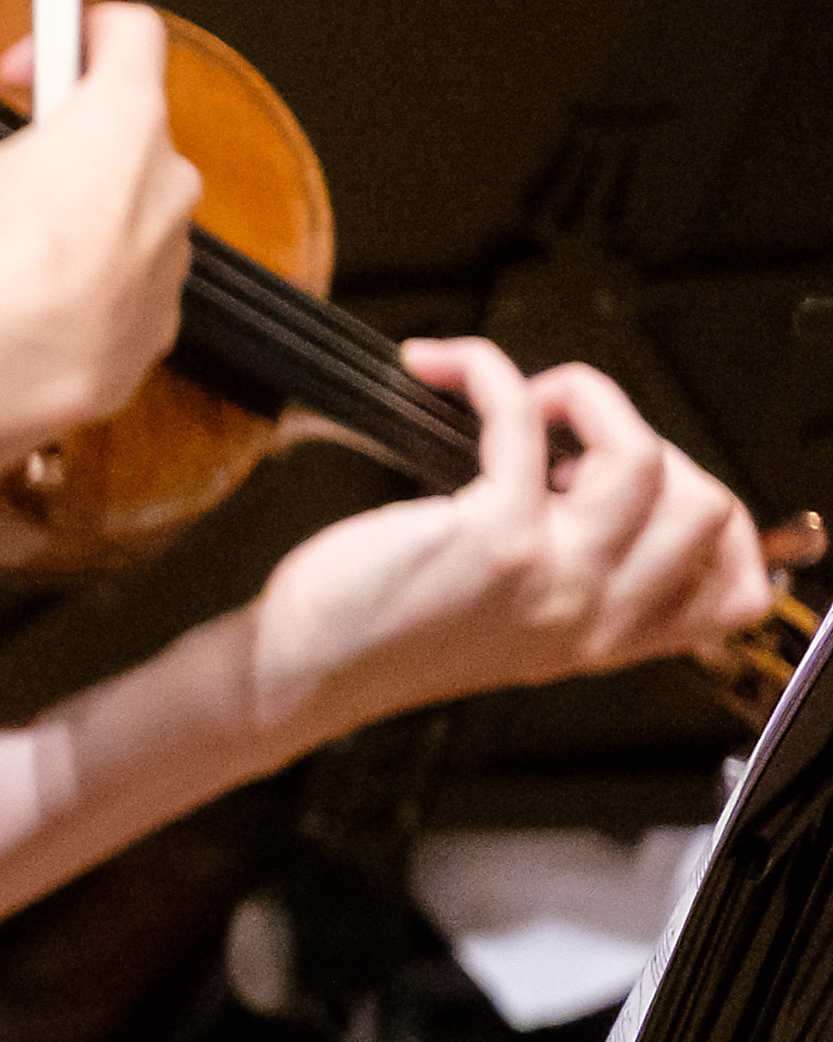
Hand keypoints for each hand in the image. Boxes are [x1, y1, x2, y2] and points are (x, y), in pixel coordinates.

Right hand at [0, 0, 198, 439]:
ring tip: (13, 243)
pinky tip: (38, 300)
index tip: (31, 63)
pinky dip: (90, 280)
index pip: (130, 33)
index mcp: (123, 116)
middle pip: (128, 130)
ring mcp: (174, 245)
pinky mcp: (162, 310)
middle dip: (67, 143)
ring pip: (131, 208)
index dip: (79, 31)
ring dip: (80, 213)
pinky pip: (128, 278)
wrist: (35, 350)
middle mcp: (167, 173)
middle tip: (9, 163)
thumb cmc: (9, 246)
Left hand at [245, 340, 772, 745]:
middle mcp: (595, 615)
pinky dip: (489, 372)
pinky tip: (445, 369)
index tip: (644, 484)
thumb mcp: (514, 625)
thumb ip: (572, 575)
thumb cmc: (386, 635)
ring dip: (586, 396)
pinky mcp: (494, 536)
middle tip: (569, 431)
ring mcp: (553, 574)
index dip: (715, 518)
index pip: (736, 592)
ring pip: (643, 457)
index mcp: (607, 639)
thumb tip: (590, 478)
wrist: (305, 672)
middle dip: (646, 440)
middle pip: (706, 506)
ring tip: (525, 397)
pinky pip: (523, 419)